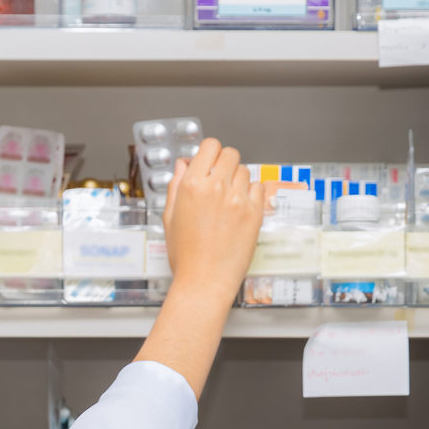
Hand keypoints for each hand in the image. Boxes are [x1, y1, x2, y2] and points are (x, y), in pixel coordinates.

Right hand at [161, 138, 270, 303]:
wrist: (204, 282)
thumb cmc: (186, 256)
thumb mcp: (170, 217)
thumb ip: (177, 186)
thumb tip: (183, 165)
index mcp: (192, 186)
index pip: (209, 147)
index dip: (209, 153)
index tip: (209, 161)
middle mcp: (217, 188)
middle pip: (230, 154)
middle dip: (224, 163)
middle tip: (220, 179)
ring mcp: (238, 200)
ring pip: (245, 170)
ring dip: (237, 179)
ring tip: (228, 199)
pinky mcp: (255, 213)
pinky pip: (259, 188)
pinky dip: (251, 193)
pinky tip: (240, 207)